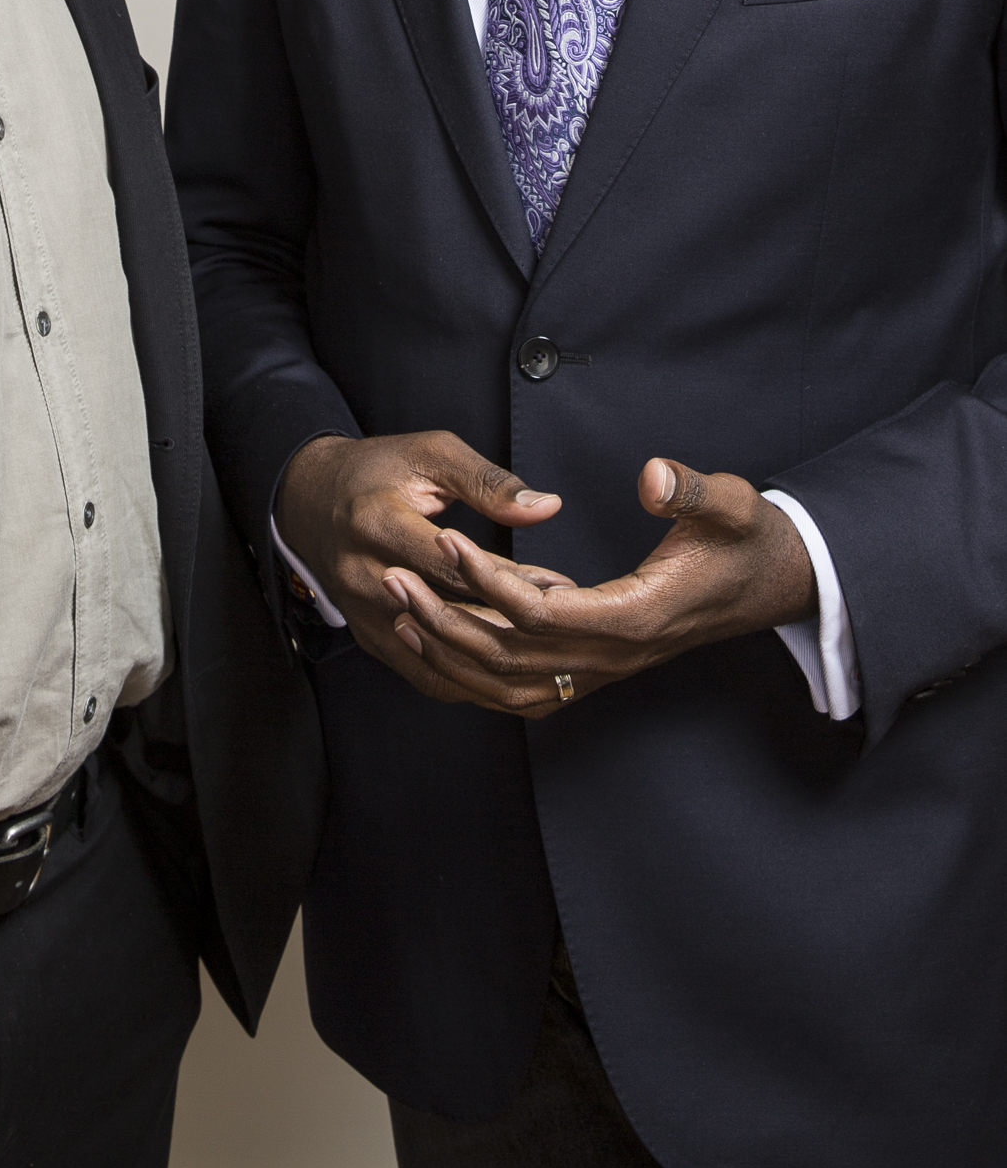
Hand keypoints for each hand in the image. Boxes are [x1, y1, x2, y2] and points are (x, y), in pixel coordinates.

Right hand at [274, 431, 567, 692]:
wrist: (309, 500)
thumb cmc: (378, 470)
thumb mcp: (430, 455)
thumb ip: (487, 482)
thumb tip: (545, 507)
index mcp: (376, 521)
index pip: (451, 564)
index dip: (509, 577)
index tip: (560, 584)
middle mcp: (361, 574)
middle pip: (445, 614)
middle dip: (510, 621)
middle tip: (563, 623)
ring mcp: (359, 612)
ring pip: (434, 655)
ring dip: (490, 658)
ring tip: (542, 651)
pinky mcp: (365, 635)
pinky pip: (420, 672)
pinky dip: (464, 677)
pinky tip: (503, 669)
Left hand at [382, 456, 817, 716]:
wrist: (773, 584)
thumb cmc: (749, 540)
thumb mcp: (734, 504)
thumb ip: (692, 489)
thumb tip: (650, 477)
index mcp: (638, 616)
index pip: (544, 613)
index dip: (490, 581)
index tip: (447, 541)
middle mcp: (615, 655)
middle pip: (513, 658)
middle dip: (448, 619)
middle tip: (394, 576)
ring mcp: (606, 670)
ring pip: (512, 686)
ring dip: (452, 654)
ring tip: (401, 609)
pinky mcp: (598, 669)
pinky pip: (527, 690)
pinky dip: (477, 677)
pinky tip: (441, 643)